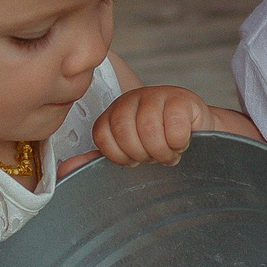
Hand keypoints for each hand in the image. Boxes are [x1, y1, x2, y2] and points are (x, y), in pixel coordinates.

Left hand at [88, 85, 217, 166]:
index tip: (134, 160)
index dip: (120, 156)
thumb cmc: (162, 147)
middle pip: (123, 132)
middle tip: (154, 157)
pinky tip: (183, 142)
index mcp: (114, 112)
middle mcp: (132, 99)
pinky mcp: (182, 99)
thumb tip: (64, 171)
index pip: (102, 136)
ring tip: (169, 152)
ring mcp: (157, 95)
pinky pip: (174, 128)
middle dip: (142, 154)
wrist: (201, 136)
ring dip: (162, 152)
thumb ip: (96, 160)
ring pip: (148, 130)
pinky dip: (179, 143)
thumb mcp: (128, 155)